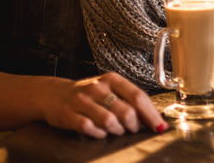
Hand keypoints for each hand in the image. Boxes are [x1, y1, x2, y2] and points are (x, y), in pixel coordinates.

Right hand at [37, 72, 165, 138]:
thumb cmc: (89, 95)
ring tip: (116, 130)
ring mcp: (82, 100)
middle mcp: (97, 87)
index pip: (137, 96)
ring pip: (109, 120)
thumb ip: (129, 101)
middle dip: (133, 125)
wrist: (54, 94)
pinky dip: (99, 134)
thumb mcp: (110, 90)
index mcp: (112, 79)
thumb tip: (155, 120)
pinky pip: (89, 128)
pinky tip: (99, 132)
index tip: (159, 127)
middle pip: (126, 111)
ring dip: (117, 130)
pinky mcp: (68, 114)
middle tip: (131, 129)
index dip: (151, 114)